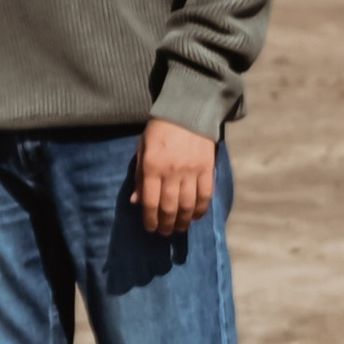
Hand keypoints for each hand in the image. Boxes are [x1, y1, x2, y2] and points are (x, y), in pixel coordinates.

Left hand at [137, 118, 218, 239]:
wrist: (188, 111)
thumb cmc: (160, 131)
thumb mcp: (143, 150)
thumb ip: (140, 176)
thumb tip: (136, 201)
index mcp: (152, 167)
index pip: (150, 202)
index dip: (150, 219)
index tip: (150, 229)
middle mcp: (171, 172)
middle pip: (169, 207)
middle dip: (166, 224)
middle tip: (165, 232)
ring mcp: (191, 171)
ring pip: (188, 205)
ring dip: (183, 221)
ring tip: (180, 228)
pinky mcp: (207, 168)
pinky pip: (205, 195)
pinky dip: (201, 209)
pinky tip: (196, 217)